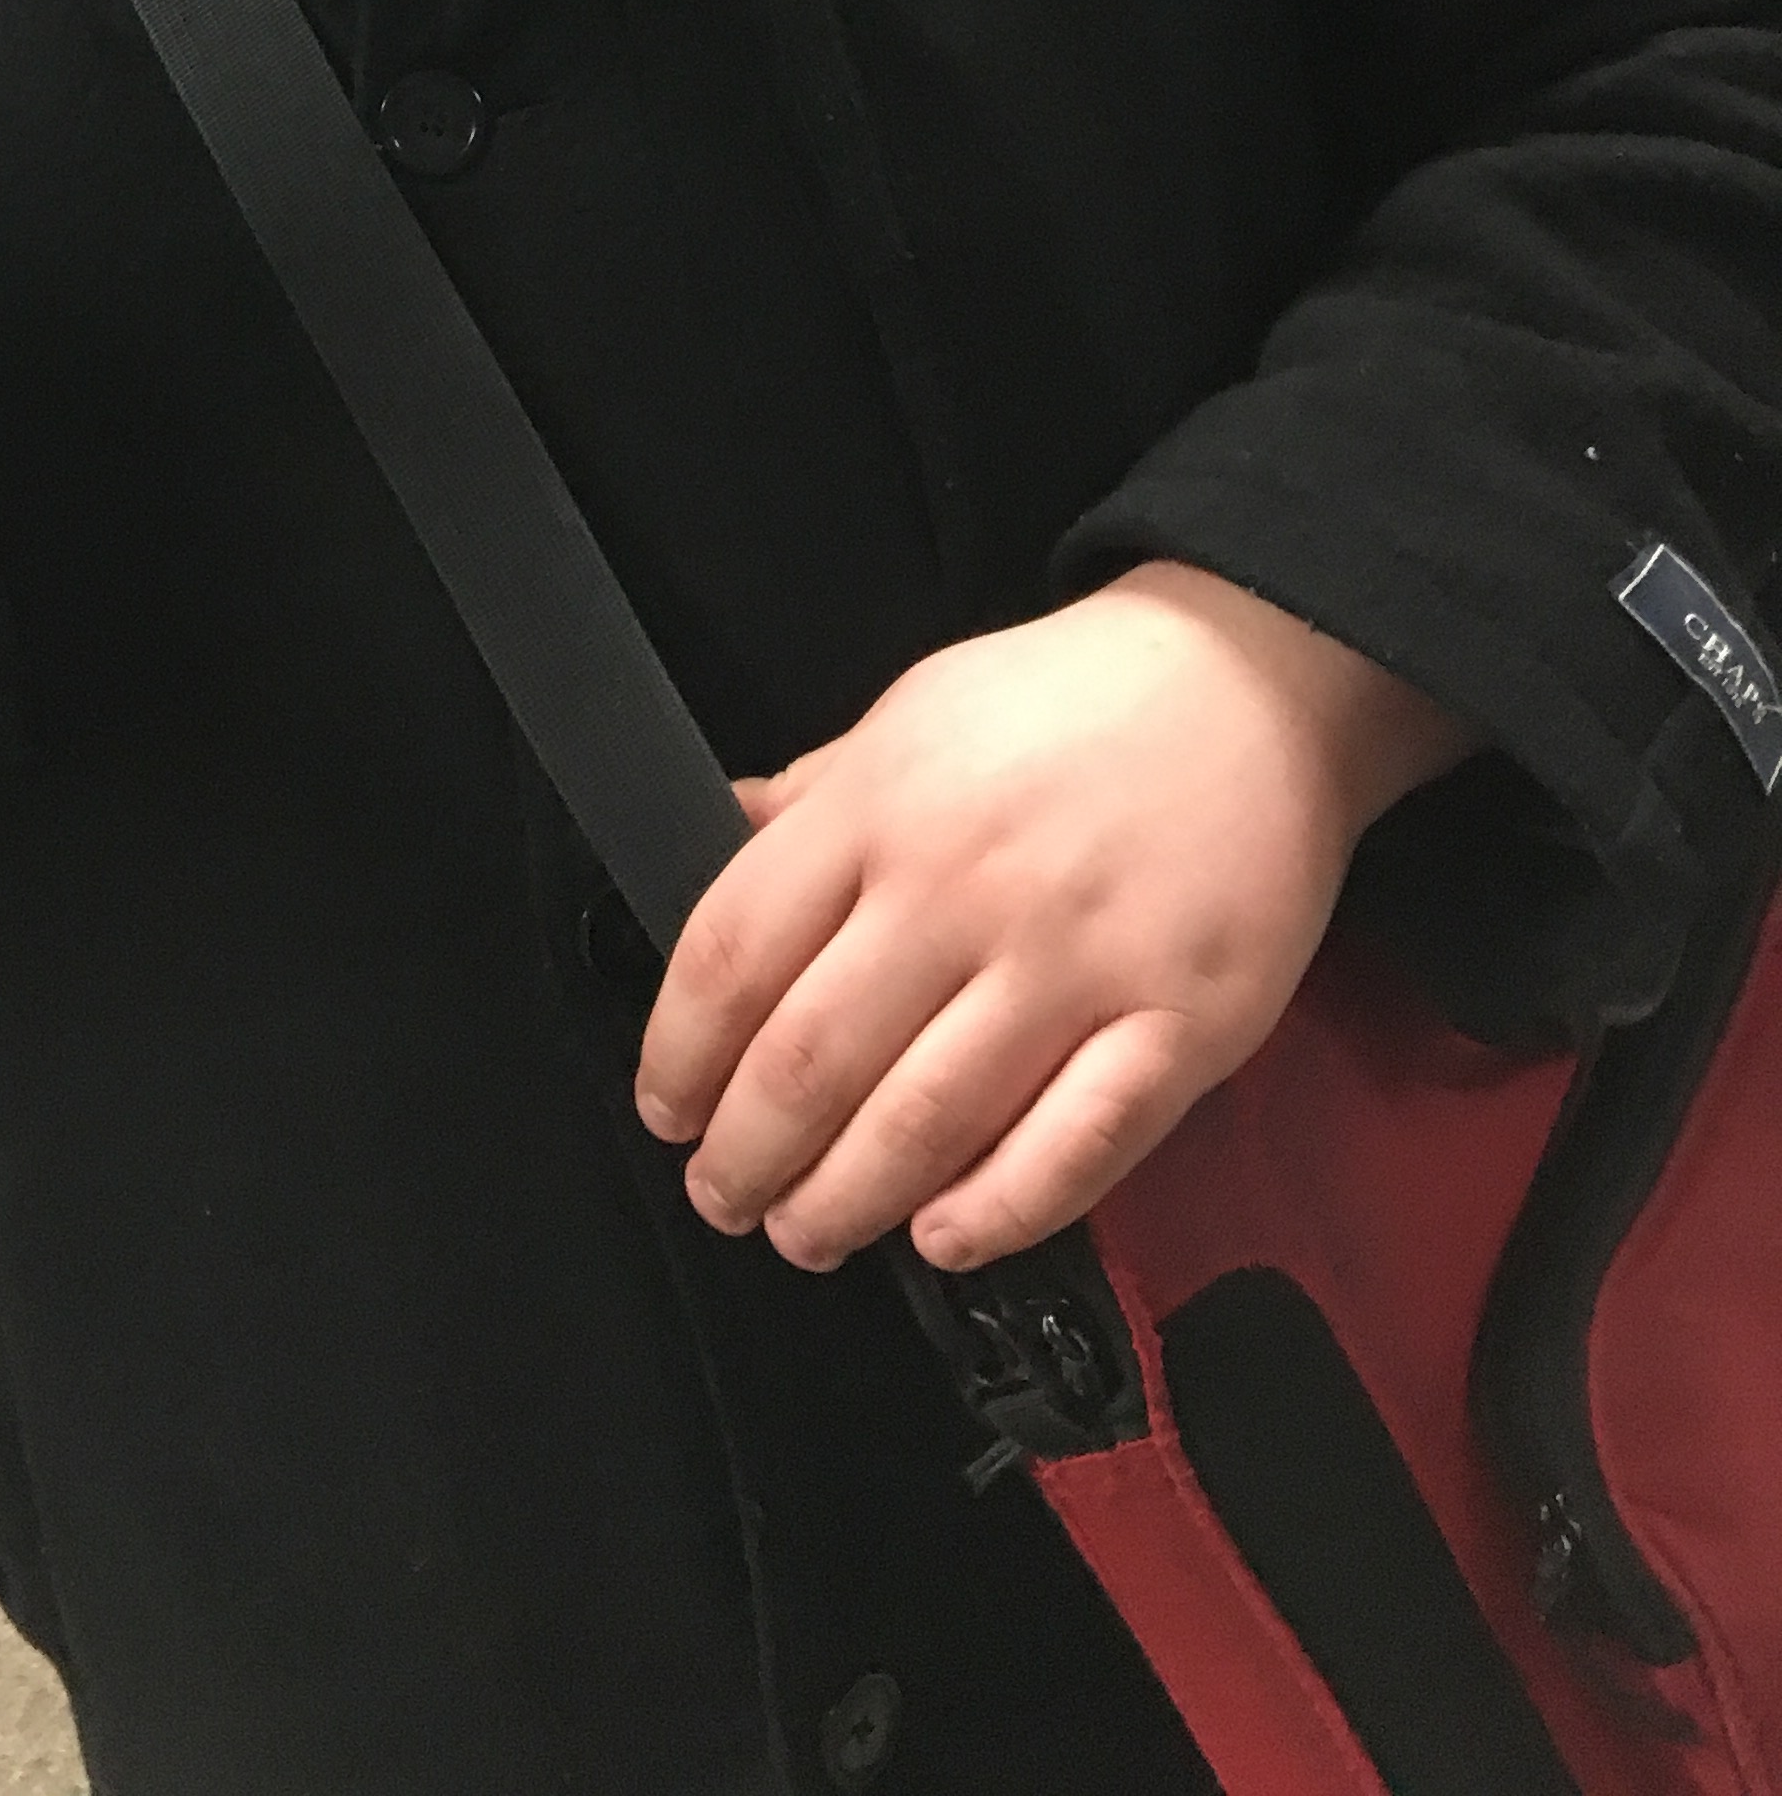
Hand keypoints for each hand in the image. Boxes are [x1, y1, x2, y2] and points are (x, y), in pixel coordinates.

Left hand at [631, 562, 1472, 1275]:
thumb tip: (712, 835)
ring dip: (845, 1201)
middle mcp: (963, 887)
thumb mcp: (912, 713)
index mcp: (883, 806)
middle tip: (725, 1196)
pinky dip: (998, 1211)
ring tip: (807, 1233)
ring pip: (926, 1121)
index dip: (679, 1052)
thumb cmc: (1071, 701)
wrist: (1254, 681)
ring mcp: (1076, 960)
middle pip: (812, 1058)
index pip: (734, 953)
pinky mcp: (1181, 1024)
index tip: (665, 1105)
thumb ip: (814, 794)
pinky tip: (942, 1237)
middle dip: (747, 1154)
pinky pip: (1076, 1145)